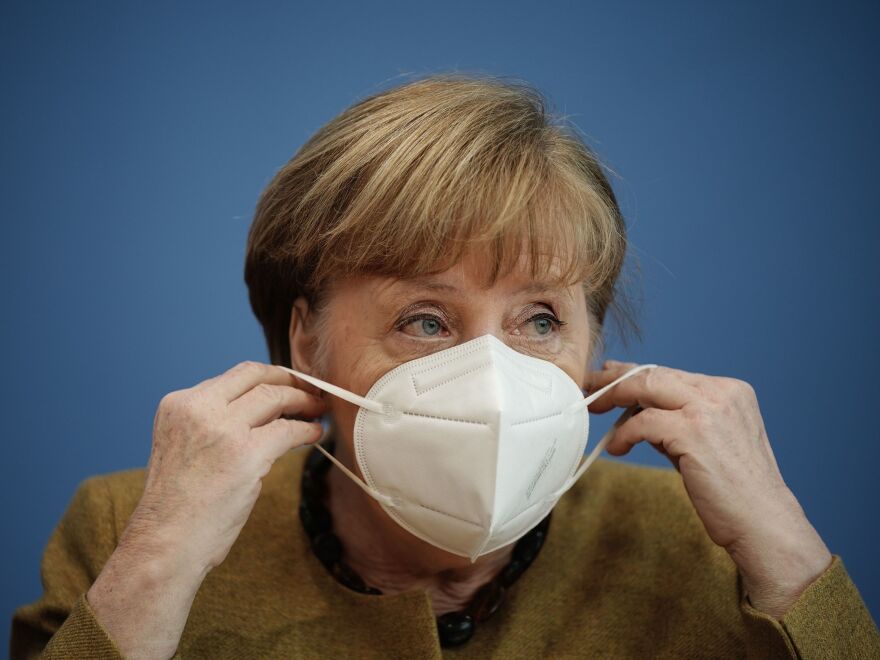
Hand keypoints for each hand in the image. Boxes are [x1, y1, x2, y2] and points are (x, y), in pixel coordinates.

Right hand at [128, 359, 326, 571]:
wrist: (164, 545)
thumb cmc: (177, 507)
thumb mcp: (183, 447)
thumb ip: (212, 424)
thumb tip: (261, 412)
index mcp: (178, 404)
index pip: (232, 377)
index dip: (267, 377)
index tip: (287, 384)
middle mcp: (197, 408)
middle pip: (256, 377)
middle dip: (289, 380)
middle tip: (311, 389)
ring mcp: (221, 429)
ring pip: (275, 397)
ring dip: (303, 401)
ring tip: (318, 409)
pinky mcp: (245, 454)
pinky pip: (288, 430)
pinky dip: (307, 430)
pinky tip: (315, 434)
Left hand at [585, 360, 831, 618]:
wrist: (764, 525)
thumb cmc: (735, 492)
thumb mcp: (710, 442)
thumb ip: (680, 421)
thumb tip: (638, 411)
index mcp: (731, 391)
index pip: (672, 373)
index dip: (636, 373)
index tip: (611, 375)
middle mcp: (722, 393)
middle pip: (655, 373)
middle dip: (616, 376)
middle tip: (590, 382)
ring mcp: (709, 409)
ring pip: (646, 387)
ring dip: (613, 397)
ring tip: (594, 408)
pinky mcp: (694, 431)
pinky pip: (643, 422)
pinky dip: (624, 433)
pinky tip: (617, 447)